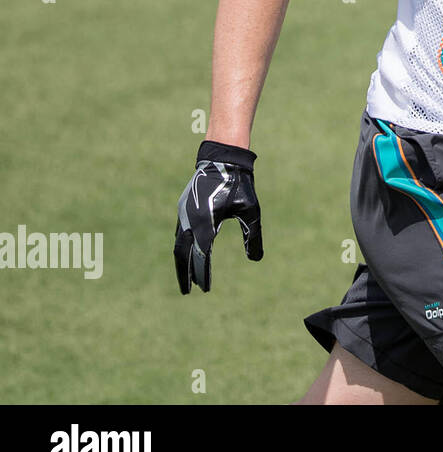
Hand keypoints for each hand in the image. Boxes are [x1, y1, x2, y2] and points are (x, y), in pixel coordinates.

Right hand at [174, 141, 262, 293]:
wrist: (222, 159)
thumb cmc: (239, 185)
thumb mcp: (250, 211)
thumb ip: (252, 236)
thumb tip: (256, 259)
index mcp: (205, 223)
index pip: (201, 256)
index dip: (202, 274)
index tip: (205, 289)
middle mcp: (189, 220)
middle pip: (182, 254)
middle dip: (185, 274)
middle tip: (188, 292)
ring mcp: (183, 214)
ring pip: (178, 244)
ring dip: (181, 262)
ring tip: (186, 279)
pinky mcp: (183, 208)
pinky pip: (179, 234)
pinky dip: (181, 248)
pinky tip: (186, 256)